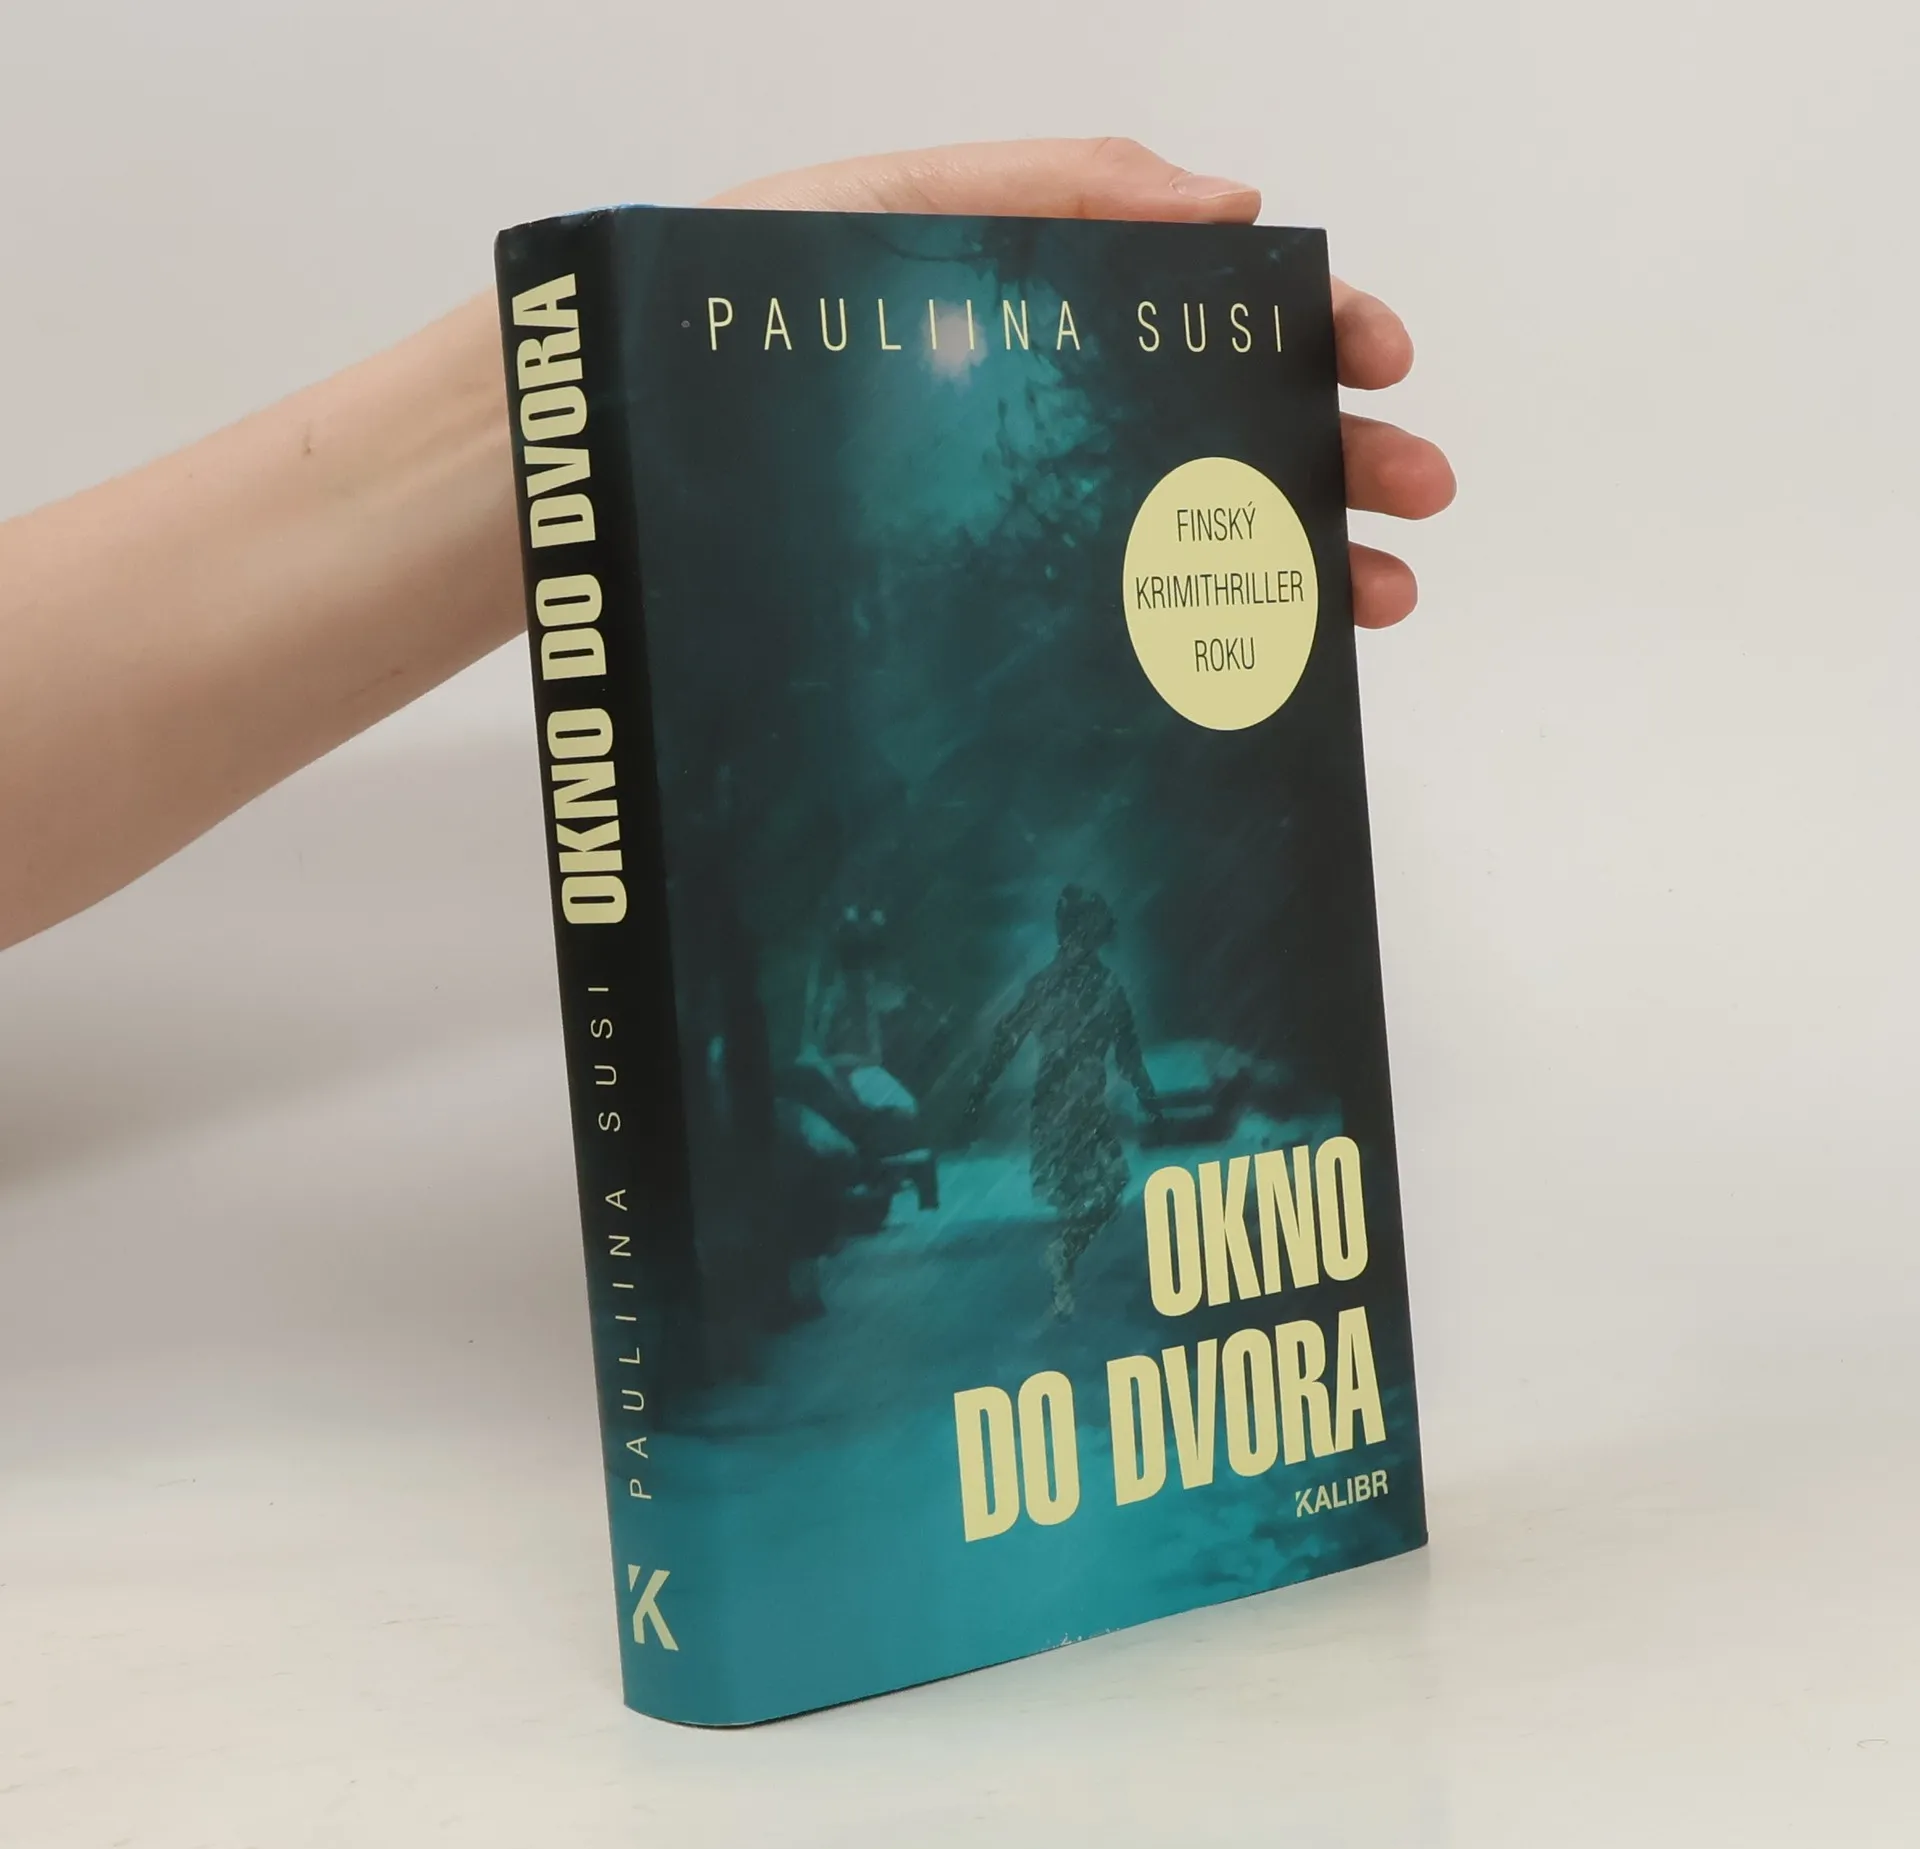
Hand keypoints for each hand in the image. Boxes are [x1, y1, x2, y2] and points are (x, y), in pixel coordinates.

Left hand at [711, 139, 1454, 628]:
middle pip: (1222, 435)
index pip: (1211, 315)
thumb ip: (1055, 190)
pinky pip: (1110, 634)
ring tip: (1376, 602)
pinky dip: (1196, 650)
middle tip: (1417, 498)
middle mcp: (1046, 426)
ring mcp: (1018, 527)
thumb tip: (1237, 205)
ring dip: (1296, 565)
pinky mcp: (981, 620)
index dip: (1309, 329)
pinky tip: (1258, 666)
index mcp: (1046, 316)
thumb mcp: (887, 212)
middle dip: (1336, 462)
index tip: (1378, 359)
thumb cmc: (725, 324)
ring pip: (1185, 545)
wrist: (609, 457)